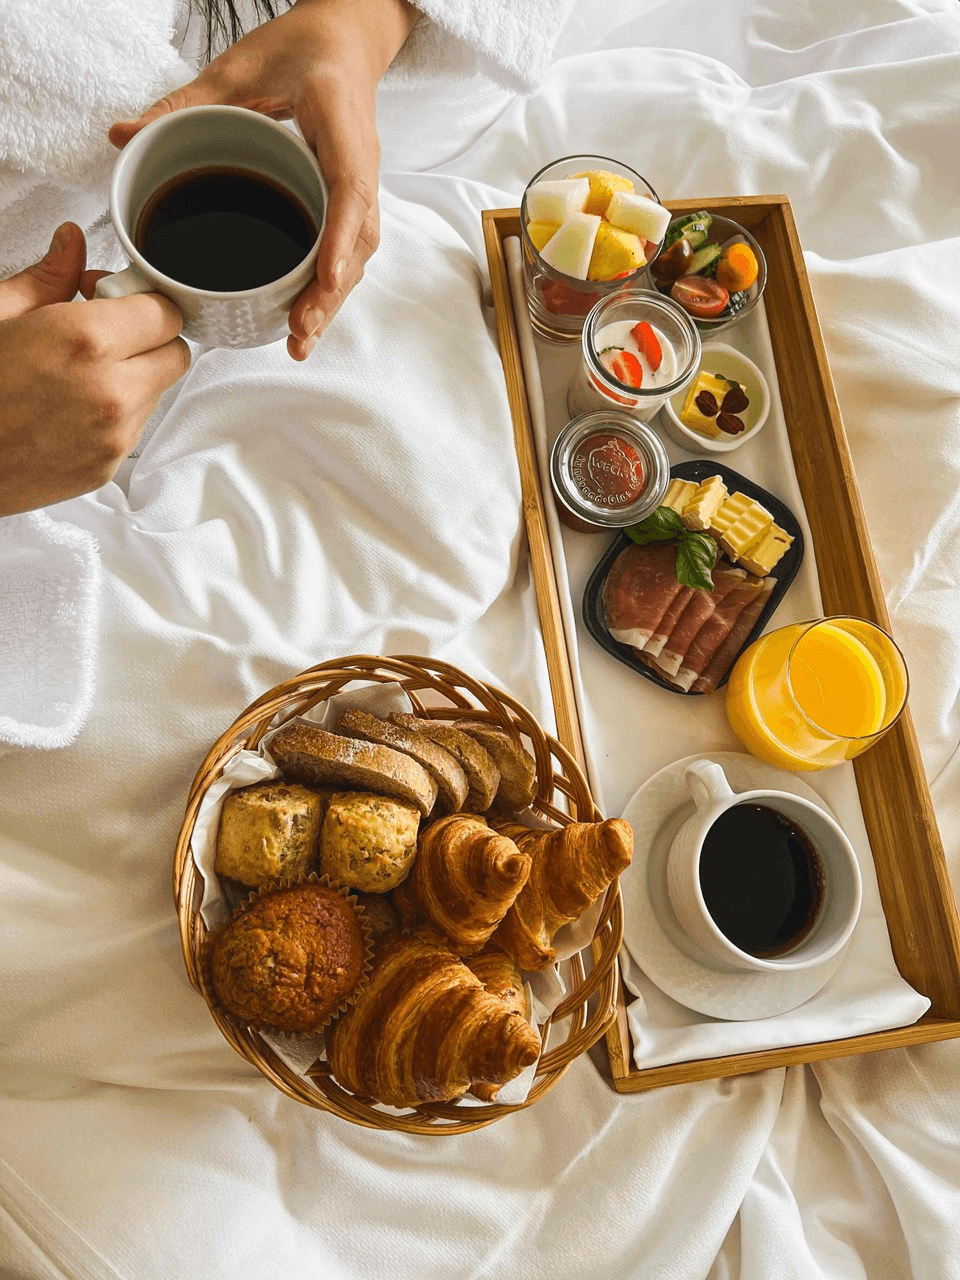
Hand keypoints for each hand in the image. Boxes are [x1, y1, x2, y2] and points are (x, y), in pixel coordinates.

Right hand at [0, 223, 189, 517]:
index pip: (164, 313)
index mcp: (83, 341)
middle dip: (149, 338)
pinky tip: (71, 405)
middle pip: (175, 354)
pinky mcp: (107, 467)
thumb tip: (71, 241)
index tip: (117, 300)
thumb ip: (47, 276)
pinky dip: (116, 412)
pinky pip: (135, 428)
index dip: (143, 301)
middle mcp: (109, 391)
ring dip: (134, 376)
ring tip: (79, 373)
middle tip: (107, 333)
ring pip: (158, 392)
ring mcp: (112, 436)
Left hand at [110, 0, 418, 360]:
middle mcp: (360, 161)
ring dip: (331, 299)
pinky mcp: (350, 199)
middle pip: (358, 238)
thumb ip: (185, 103)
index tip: (325, 276)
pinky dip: (328, 285)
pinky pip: (346, 248)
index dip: (339, 235)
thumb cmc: (300, 47)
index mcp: (339, 123)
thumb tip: (124, 136)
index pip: (350, 186)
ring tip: (299, 339)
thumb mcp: (239, 66)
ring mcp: (360, 184)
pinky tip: (304, 317)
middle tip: (299, 330)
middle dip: (331, 290)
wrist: (343, 39)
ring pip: (355, 252)